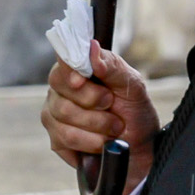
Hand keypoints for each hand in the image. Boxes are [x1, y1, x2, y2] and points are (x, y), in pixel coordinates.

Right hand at [41, 42, 158, 194]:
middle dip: (94, 104)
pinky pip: (65, 140)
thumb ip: (111, 65)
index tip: (82, 80)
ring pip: (64, 120)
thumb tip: (92, 48)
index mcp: (76, 70)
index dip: (71, 73)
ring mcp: (54, 116)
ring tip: (113, 128)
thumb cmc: (134, 111)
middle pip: (62, 95)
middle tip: (113, 106)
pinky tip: (101, 142)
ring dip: (97, 126)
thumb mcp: (132, 85)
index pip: (62, 64)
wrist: (141, 146)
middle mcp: (59, 91)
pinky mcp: (57, 141)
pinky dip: (90, 143)